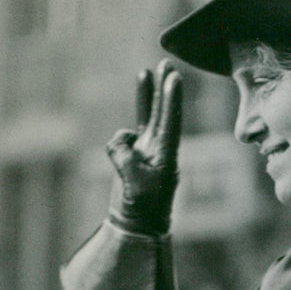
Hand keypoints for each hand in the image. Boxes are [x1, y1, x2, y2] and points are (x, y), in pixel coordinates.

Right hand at [106, 59, 182, 234]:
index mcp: (166, 155)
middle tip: (168, 64)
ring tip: (145, 72)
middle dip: (163, 87)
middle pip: (161, 111)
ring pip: (144, 116)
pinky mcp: (134, 156)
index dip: (171, 99)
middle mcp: (159, 149)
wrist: (136, 225)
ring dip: (145, 96)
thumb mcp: (134, 182)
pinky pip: (121, 139)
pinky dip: (116, 146)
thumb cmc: (142, 208)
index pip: (170, 121)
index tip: (175, 77)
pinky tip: (119, 163)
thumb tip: (120, 140)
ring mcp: (147, 151)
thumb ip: (125, 156)